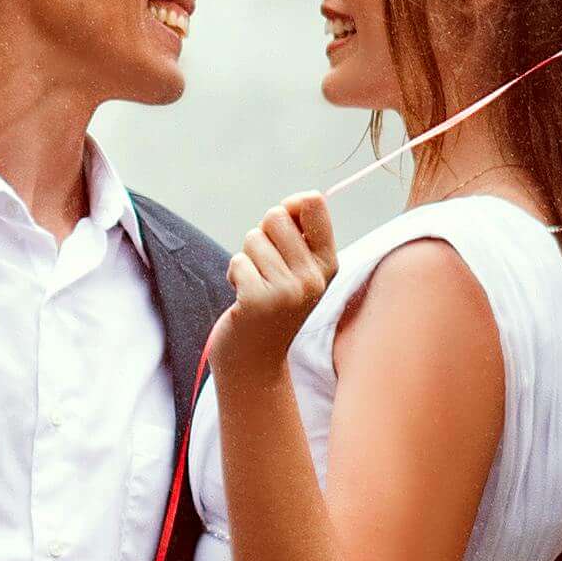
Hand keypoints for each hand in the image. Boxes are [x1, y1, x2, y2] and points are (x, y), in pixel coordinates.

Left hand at [217, 191, 338, 373]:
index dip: (290, 206)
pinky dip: (234, 275)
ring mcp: (288, 290)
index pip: (314, 203)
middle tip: (265, 267)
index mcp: (327, 264)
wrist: (256, 362)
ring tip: (255, 286)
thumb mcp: (298, 272)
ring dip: (246, 259)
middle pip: (276, 215)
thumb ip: (300, 235)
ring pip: (253, 238)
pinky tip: (243, 299)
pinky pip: (238, 261)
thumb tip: (300, 199)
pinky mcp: (260, 301)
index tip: (282, 229)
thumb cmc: (271, 307)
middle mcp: (313, 277)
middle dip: (262, 235)